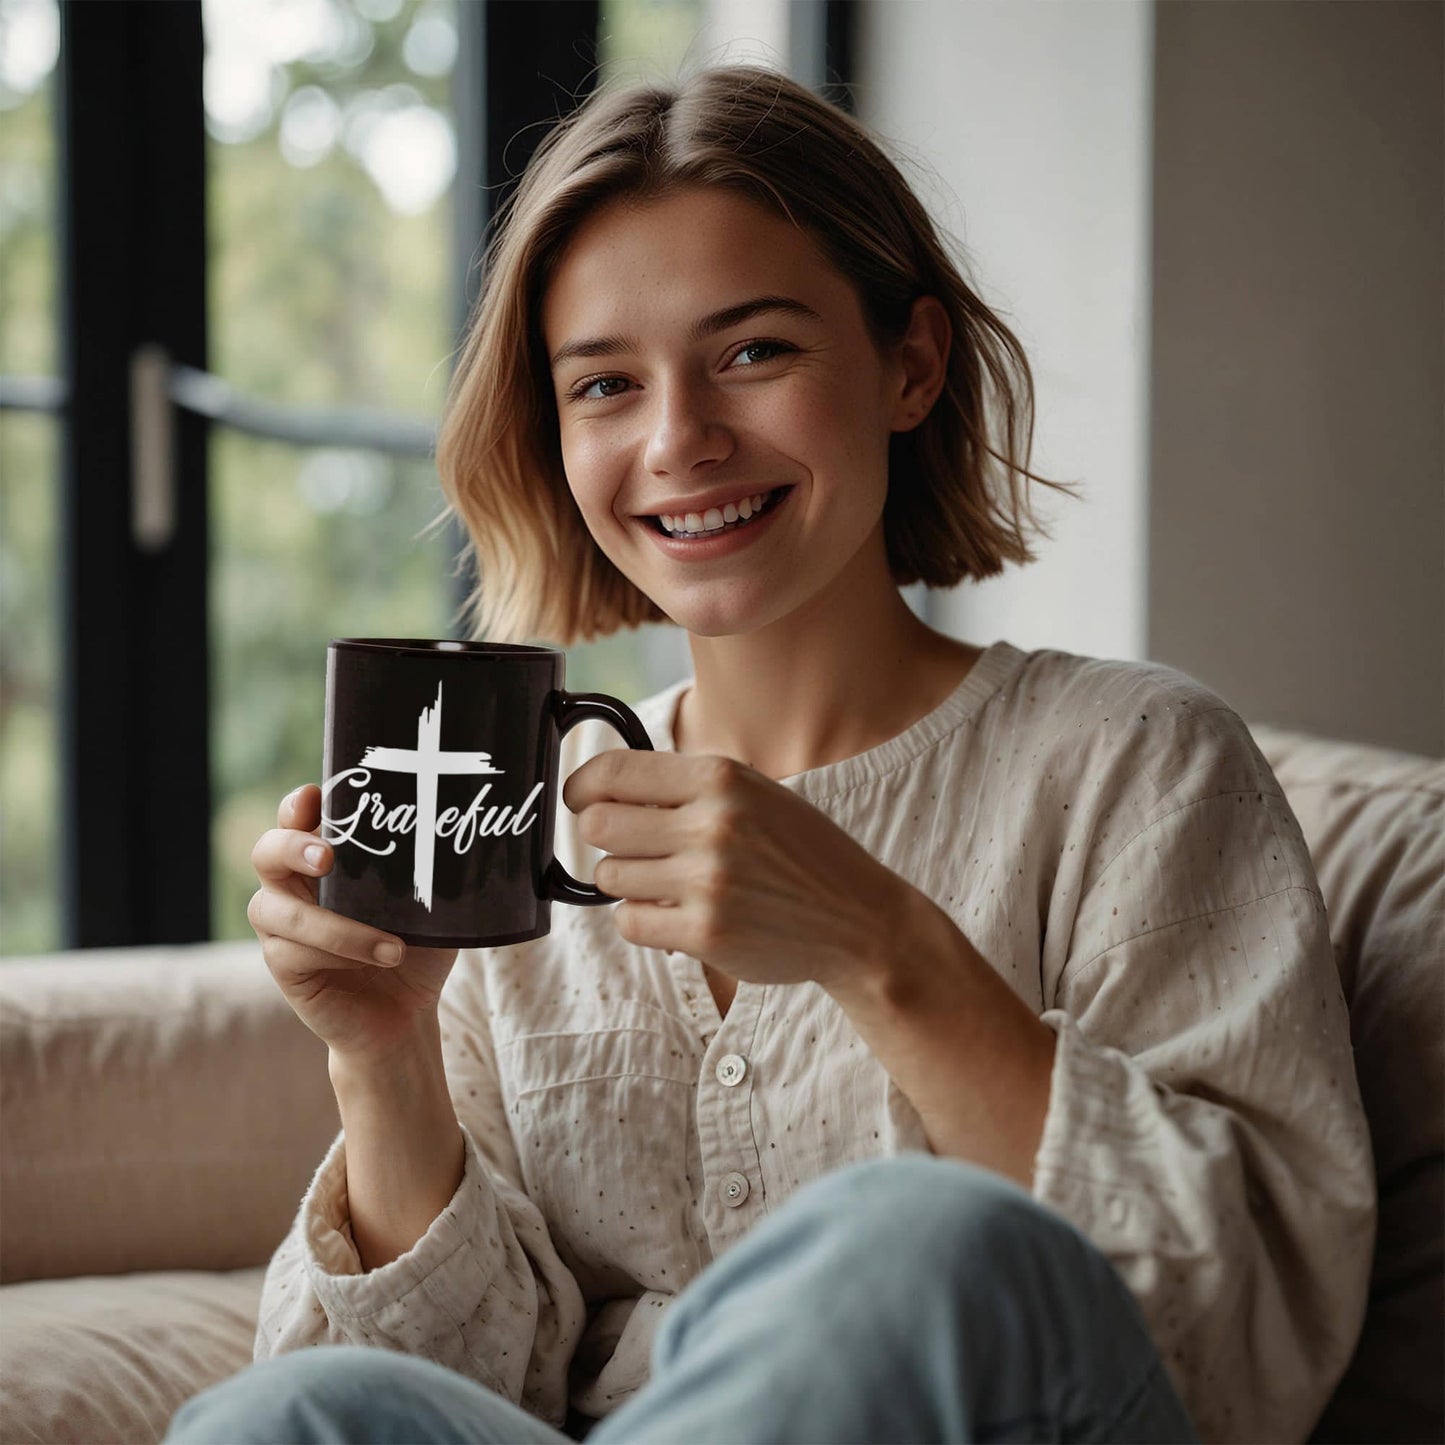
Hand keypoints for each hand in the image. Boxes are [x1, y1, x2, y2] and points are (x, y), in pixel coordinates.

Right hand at [248, 785, 459, 1063]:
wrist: (407, 1013)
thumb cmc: (418, 945)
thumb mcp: (429, 902)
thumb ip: (427, 869)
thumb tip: (458, 829)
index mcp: (325, 857)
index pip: (297, 817)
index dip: (298, 804)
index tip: (316, 798)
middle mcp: (293, 885)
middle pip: (266, 851)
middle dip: (291, 846)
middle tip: (328, 857)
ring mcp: (282, 926)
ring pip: (274, 909)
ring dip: (335, 926)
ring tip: (393, 946)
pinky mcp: (283, 965)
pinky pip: (291, 953)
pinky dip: (338, 954)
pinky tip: (381, 960)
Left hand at [563, 751, 912, 994]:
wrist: (856, 918)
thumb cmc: (798, 852)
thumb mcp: (753, 793)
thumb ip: (684, 787)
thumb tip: (599, 791)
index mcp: (720, 778)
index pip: (612, 772)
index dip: (581, 787)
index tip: (577, 798)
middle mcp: (711, 825)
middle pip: (598, 826)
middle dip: (606, 837)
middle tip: (633, 846)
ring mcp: (707, 882)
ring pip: (610, 876)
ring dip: (629, 881)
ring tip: (671, 882)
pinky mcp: (705, 934)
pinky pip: (630, 922)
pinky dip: (643, 919)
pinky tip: (678, 913)